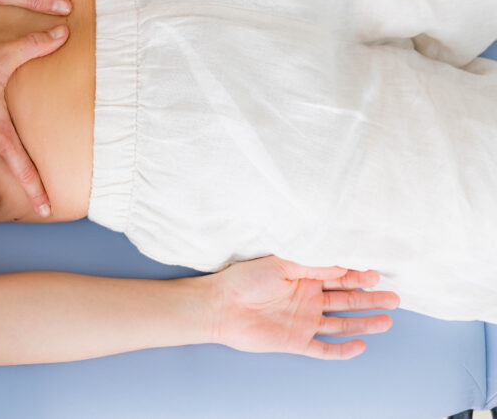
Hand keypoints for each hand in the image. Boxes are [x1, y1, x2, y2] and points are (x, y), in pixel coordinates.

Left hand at [210, 256, 398, 359]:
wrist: (219, 306)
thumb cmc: (244, 279)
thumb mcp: (280, 263)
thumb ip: (311, 264)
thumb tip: (341, 262)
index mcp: (303, 277)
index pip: (337, 276)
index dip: (357, 277)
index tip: (376, 274)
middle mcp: (306, 299)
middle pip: (345, 300)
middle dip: (370, 299)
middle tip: (394, 298)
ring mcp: (303, 321)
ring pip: (341, 323)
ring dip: (364, 323)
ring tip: (388, 320)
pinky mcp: (296, 342)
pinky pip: (324, 349)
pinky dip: (342, 350)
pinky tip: (361, 346)